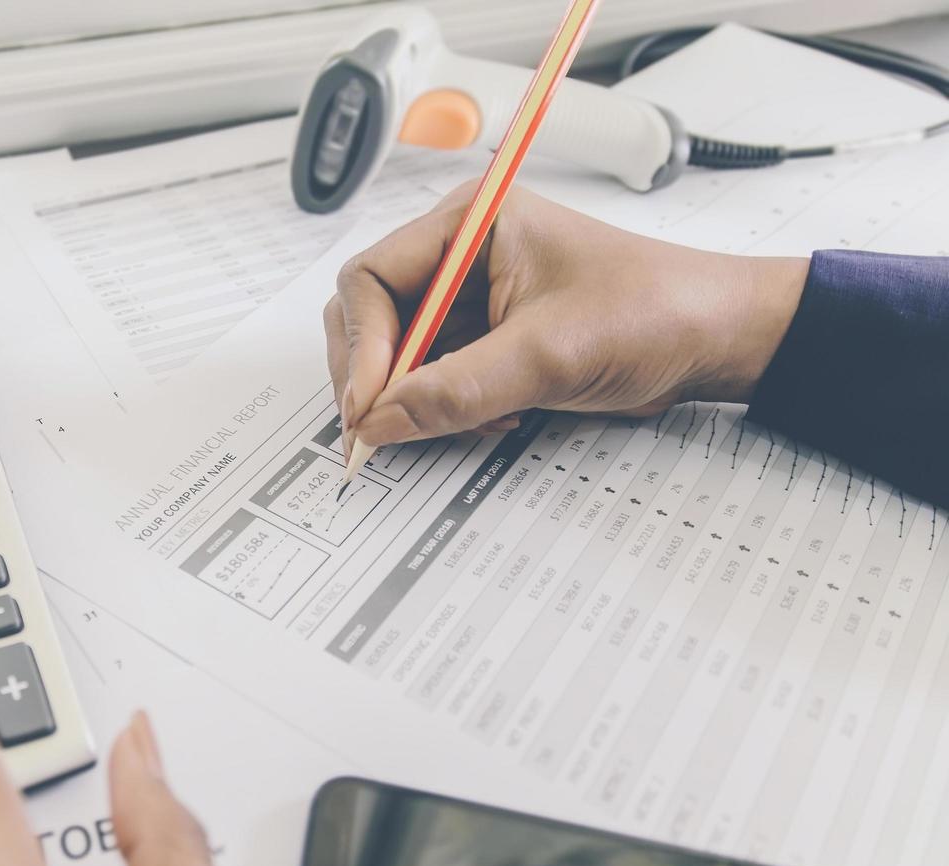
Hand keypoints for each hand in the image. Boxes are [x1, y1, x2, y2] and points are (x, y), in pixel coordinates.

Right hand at [326, 182, 809, 447]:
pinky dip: (444, 408)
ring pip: (398, 355)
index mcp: (469, 224)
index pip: (370, 279)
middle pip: (371, 317)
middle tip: (385, 427)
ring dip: (415, 397)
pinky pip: (433, 378)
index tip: (369, 405)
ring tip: (466, 419)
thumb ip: (457, 390)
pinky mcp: (487, 338)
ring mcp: (471, 298)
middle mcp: (459, 254)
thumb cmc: (655, 313)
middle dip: (377, 376)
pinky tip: (489, 419)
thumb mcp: (550, 355)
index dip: (361, 346)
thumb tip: (379, 422)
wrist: (718, 340)